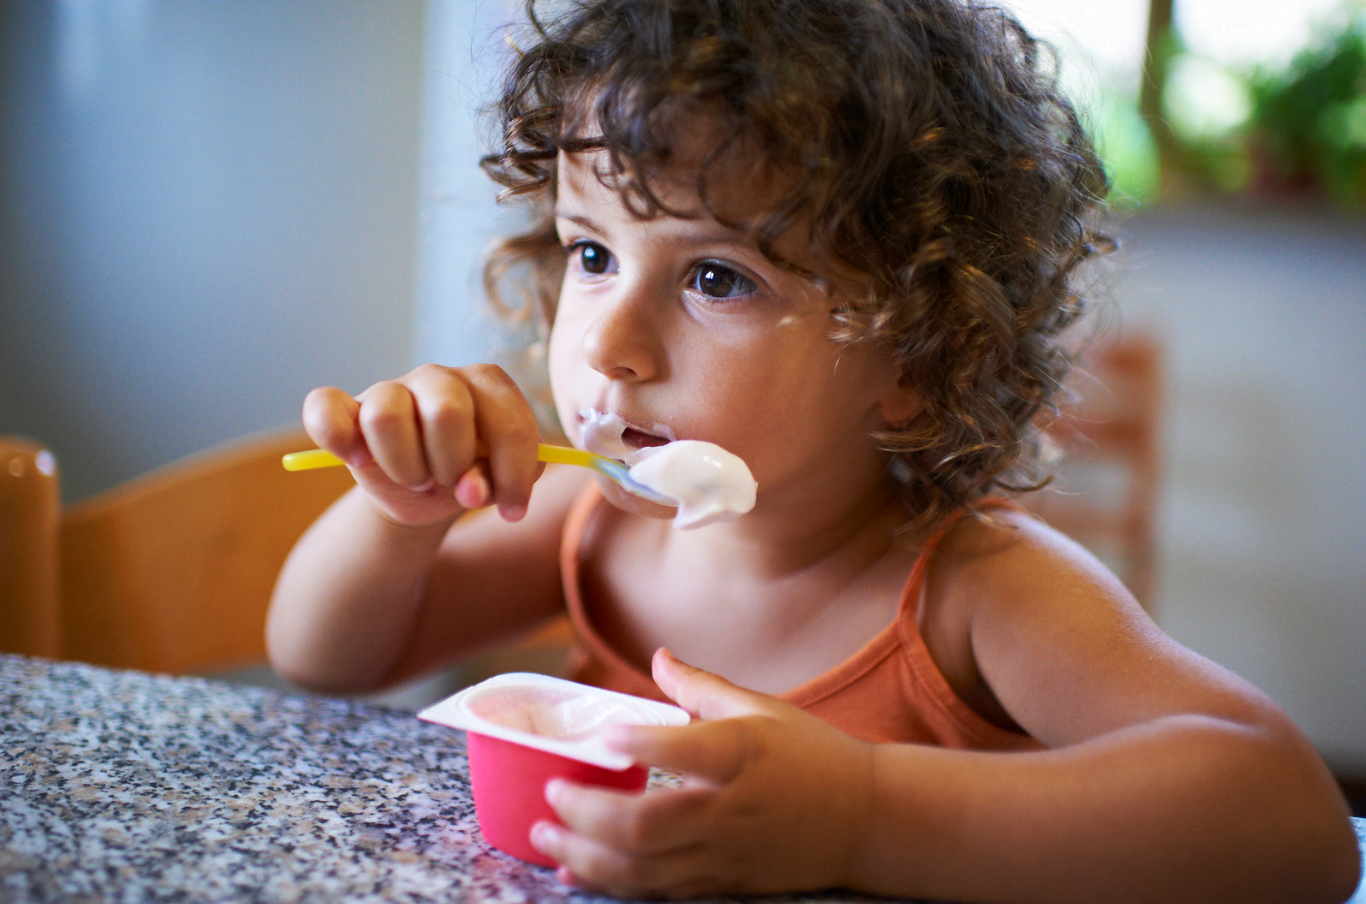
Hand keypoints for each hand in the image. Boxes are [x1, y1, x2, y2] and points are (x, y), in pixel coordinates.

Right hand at [302, 363, 541, 526]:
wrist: (424, 491)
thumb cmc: (468, 474)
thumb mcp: (496, 482)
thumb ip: (498, 483)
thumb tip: (470, 489)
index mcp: (487, 384)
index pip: (508, 422)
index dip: (513, 474)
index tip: (512, 511)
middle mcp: (439, 377)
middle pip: (447, 412)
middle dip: (453, 465)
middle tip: (450, 482)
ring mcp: (389, 388)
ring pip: (386, 415)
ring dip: (405, 465)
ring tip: (415, 478)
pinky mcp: (346, 408)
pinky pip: (324, 408)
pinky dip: (339, 439)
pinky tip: (360, 460)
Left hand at [532, 649, 874, 897]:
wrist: (869, 821)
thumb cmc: (814, 755)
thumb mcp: (764, 709)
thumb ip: (702, 686)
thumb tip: (657, 656)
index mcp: (742, 753)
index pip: (686, 749)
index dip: (640, 744)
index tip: (603, 735)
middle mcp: (730, 808)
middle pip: (647, 825)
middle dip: (586, 816)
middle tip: (550, 795)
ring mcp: (725, 853)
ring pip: (644, 870)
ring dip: (586, 857)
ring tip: (544, 838)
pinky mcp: (723, 883)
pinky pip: (659, 891)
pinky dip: (612, 884)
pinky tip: (576, 872)